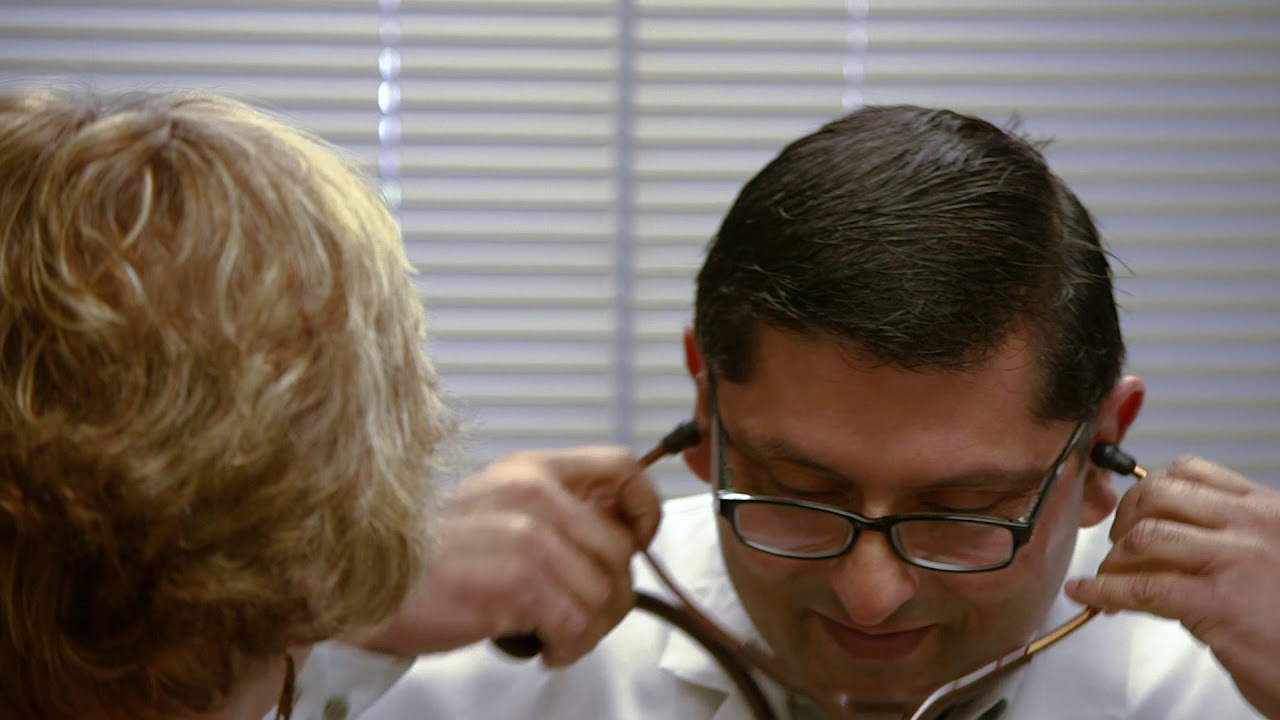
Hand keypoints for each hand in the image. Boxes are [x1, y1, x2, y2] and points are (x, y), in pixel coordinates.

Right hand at [346, 446, 660, 666]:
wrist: (361, 580)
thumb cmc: (421, 555)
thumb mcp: (492, 506)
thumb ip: (549, 510)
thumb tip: (608, 539)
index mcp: (532, 471)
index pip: (624, 469)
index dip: (645, 511)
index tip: (635, 542)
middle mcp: (536, 496)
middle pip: (623, 548)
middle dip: (613, 594)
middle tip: (580, 613)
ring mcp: (529, 538)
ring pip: (607, 593)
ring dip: (587, 628)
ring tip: (554, 632)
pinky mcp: (519, 584)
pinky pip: (579, 625)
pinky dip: (567, 647)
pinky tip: (539, 645)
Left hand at [1066, 456, 1279, 718]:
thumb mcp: (1278, 561)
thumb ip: (1233, 544)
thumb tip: (1177, 547)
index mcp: (1270, 510)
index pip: (1192, 473)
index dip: (1149, 492)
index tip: (1133, 514)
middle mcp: (1254, 524)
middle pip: (1158, 492)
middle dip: (1124, 517)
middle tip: (1117, 546)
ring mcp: (1236, 560)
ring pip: (1144, 535)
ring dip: (1114, 559)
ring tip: (1109, 579)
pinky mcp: (1218, 603)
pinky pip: (1141, 587)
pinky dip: (1105, 591)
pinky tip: (1090, 596)